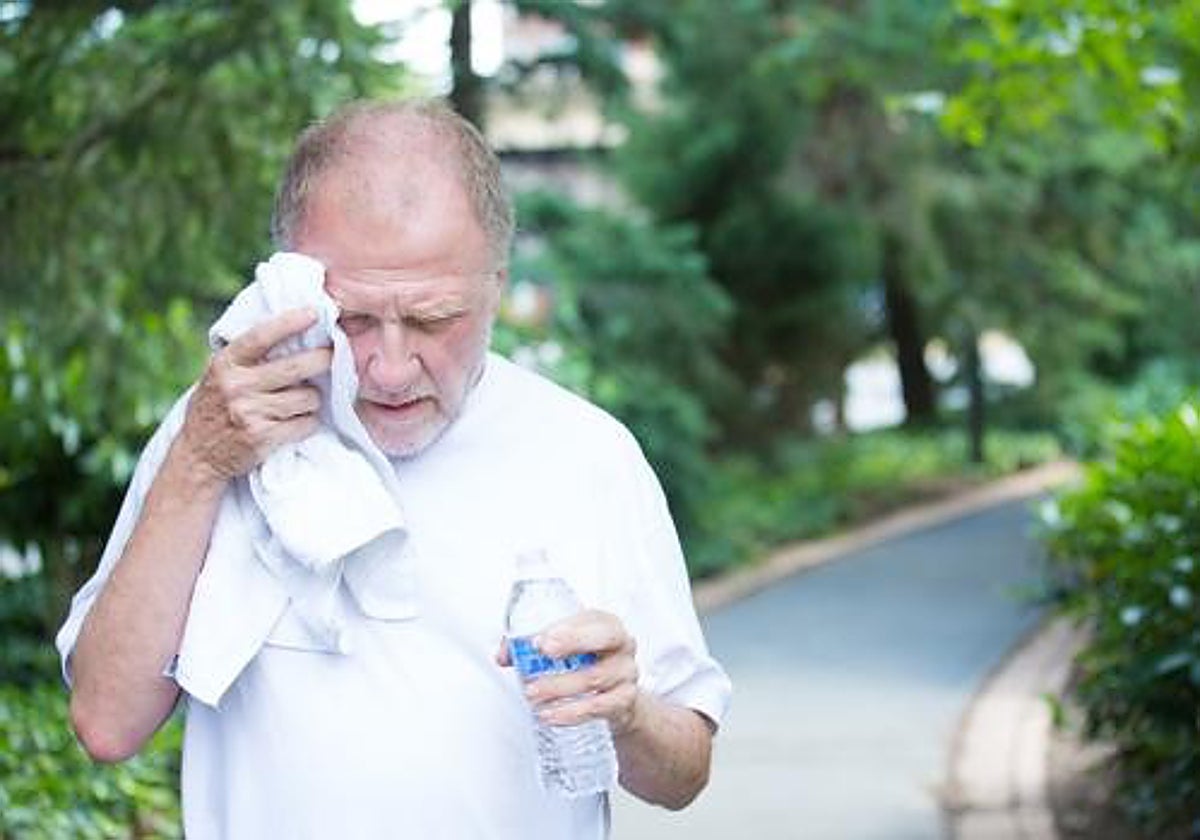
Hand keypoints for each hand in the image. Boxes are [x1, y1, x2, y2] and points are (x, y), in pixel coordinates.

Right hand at [179, 307, 332, 483]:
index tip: (314, 313)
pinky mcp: (263, 438)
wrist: (198, 456)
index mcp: (225, 364)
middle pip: (295, 367)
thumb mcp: (218, 375)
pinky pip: (306, 423)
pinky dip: (308, 422)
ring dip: (313, 399)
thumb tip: (290, 329)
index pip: (260, 337)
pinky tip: (298, 421)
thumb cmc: (215, 408)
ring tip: (304, 400)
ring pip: (307, 397)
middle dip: (322, 359)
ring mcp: (249, 413)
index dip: (290, 322)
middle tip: (332, 356)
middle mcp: (236, 386)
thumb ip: (245, 356)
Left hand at [497, 609, 643, 735]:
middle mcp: (622, 644)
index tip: (540, 640)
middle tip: (541, 653)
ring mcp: (626, 672)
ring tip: (532, 694)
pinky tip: (550, 715)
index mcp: (605, 623)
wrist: (616, 696)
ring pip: (595, 678)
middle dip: (572, 643)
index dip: (568, 628)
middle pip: (604, 639)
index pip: (592, 619)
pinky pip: (599, 707)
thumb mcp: (563, 647)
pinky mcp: (625, 700)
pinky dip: (572, 713)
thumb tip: (503, 655)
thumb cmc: (586, 662)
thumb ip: (529, 648)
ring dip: (559, 687)